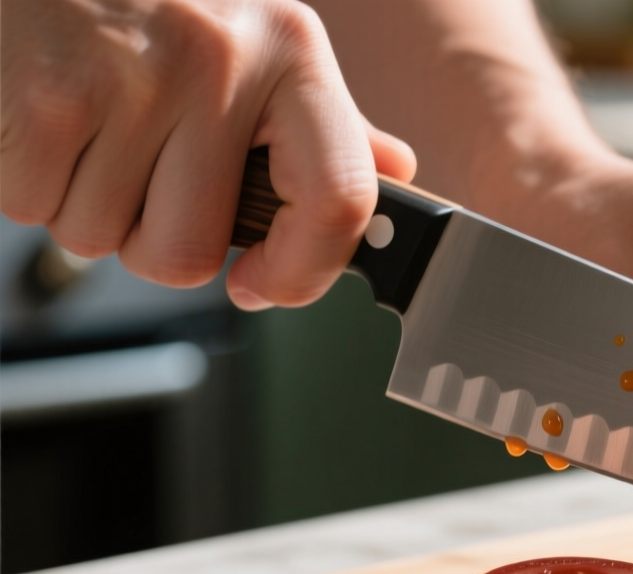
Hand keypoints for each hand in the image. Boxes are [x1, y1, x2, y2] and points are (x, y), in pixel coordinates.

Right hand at [0, 0, 415, 308]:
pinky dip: (30, 185)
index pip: (341, 201)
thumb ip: (322, 119)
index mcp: (293, 55)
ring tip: (92, 131)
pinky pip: (33, 208)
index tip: (260, 284)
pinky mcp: (45, 94)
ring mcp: (130, 77)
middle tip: (141, 174)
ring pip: (102, 238)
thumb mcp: (260, 39)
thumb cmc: (156, 2)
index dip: (302, 273)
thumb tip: (393, 170)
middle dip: (151, 239)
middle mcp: (221, 63)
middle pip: (189, 254)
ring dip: (85, 207)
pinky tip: (49, 125)